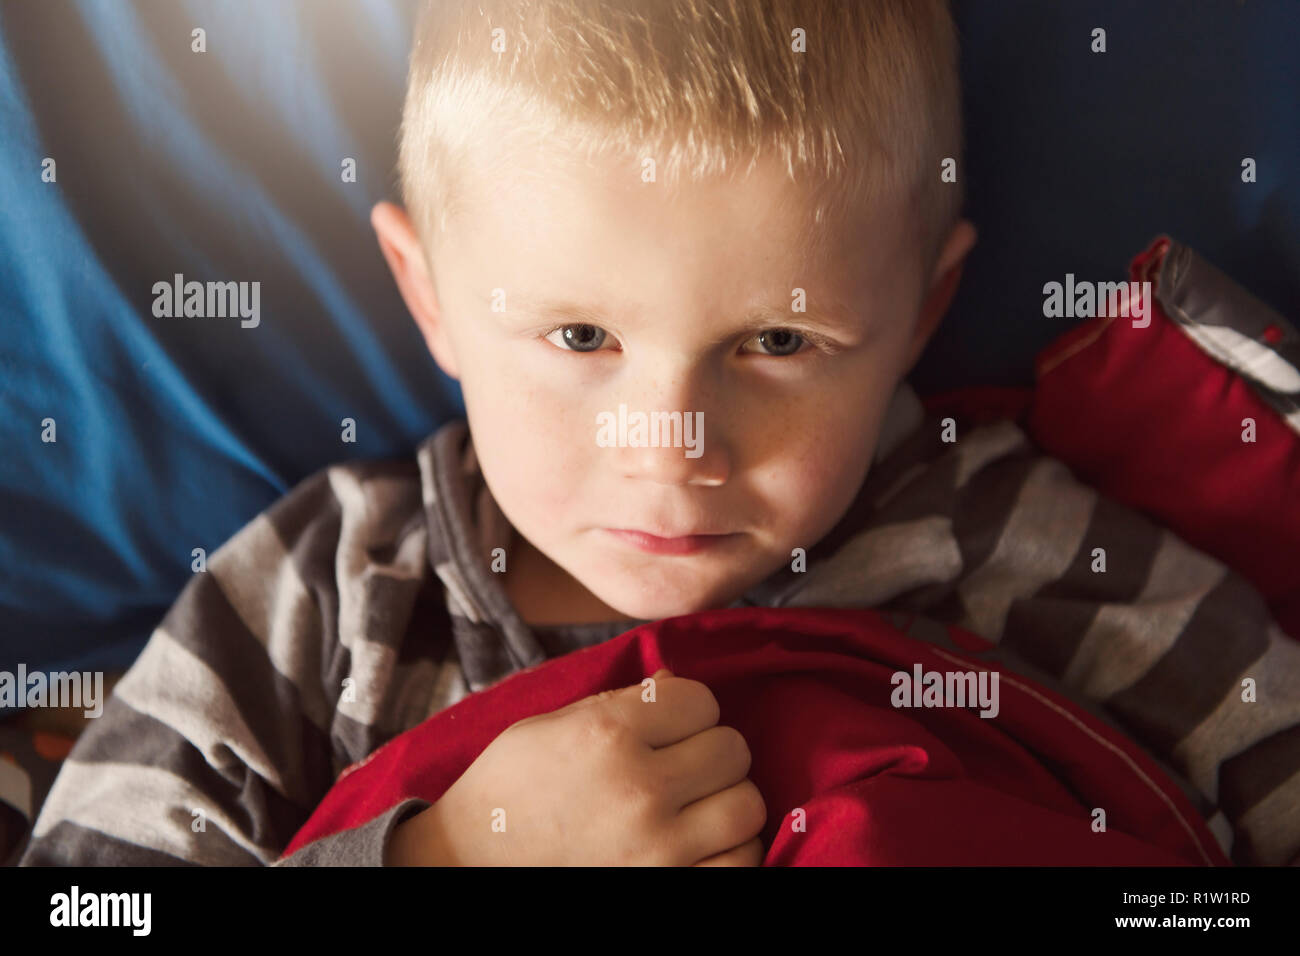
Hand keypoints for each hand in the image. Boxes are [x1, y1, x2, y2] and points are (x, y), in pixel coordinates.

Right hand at [387, 668, 765, 864]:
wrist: (471, 865)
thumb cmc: (509, 788)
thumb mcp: (554, 725)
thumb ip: (623, 703)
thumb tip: (679, 684)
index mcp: (608, 733)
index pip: (702, 701)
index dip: (688, 710)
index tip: (670, 726)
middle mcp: (640, 788)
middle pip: (733, 750)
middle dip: (711, 751)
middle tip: (684, 764)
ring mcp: (658, 848)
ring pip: (748, 806)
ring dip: (726, 801)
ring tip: (696, 805)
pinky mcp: (668, 890)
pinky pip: (743, 864)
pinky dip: (730, 851)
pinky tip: (702, 844)